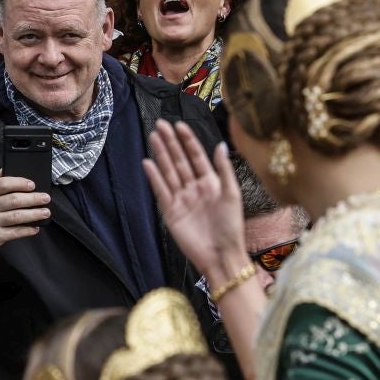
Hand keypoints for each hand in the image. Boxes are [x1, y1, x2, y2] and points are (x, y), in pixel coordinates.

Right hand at [0, 175, 48, 250]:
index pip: (3, 184)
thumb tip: (6, 167)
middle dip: (33, 199)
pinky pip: (15, 232)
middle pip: (13, 200)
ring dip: (34, 214)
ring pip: (17, 216)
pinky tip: (36, 227)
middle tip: (45, 198)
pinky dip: (27, 230)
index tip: (33, 185)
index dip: (20, 183)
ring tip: (45, 212)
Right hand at [142, 120, 246, 282]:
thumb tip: (220, 144)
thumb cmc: (231, 226)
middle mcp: (194, 188)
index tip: (179, 125)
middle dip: (170, 143)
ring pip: (169, 172)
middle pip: (180, 160)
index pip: (197, 156)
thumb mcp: (232, 194)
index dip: (188, 140)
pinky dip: (154, 177)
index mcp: (211, 182)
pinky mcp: (171, 212)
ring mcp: (181, 199)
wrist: (220, 255)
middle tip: (160, 124)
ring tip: (153, 137)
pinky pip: (161, 191)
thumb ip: (224, 169)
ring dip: (161, 155)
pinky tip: (148, 163)